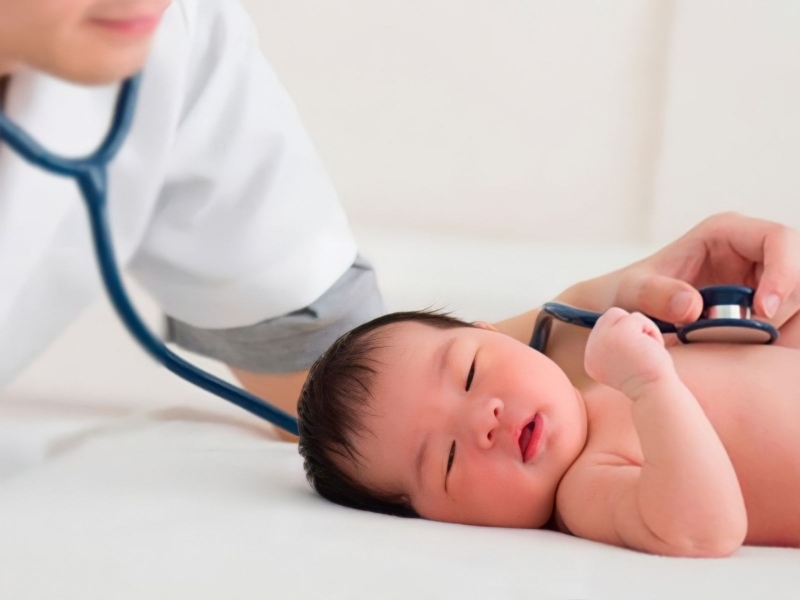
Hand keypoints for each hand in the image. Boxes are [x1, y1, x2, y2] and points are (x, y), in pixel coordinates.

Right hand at [584, 308, 673, 395]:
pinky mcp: (618, 333)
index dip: (624, 338)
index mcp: (591, 360)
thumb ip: (614, 344)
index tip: (634, 360)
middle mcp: (592, 349)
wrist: (656, 393)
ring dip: (641, 330)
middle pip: (609, 318)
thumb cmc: (648, 379)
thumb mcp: (623, 361)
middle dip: (630, 329)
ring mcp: (602, 340)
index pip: (604, 330)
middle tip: (641, 352)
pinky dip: (650, 330)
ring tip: (646, 351)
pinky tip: (652, 348)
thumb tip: (620, 319)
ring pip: (621, 315)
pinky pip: (636, 318)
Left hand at [597, 213, 799, 328]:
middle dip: (783, 302)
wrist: (624, 309)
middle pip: (797, 269)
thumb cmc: (628, 292)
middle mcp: (749, 249)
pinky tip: (747, 346)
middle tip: (753, 334)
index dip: (783, 272)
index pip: (778, 239)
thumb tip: (692, 306)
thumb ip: (656, 295)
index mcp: (725, 232)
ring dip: (779, 322)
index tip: (763, 311)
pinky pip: (785, 316)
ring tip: (741, 341)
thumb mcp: (633, 291)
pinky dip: (775, 334)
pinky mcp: (761, 302)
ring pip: (794, 296)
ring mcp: (759, 276)